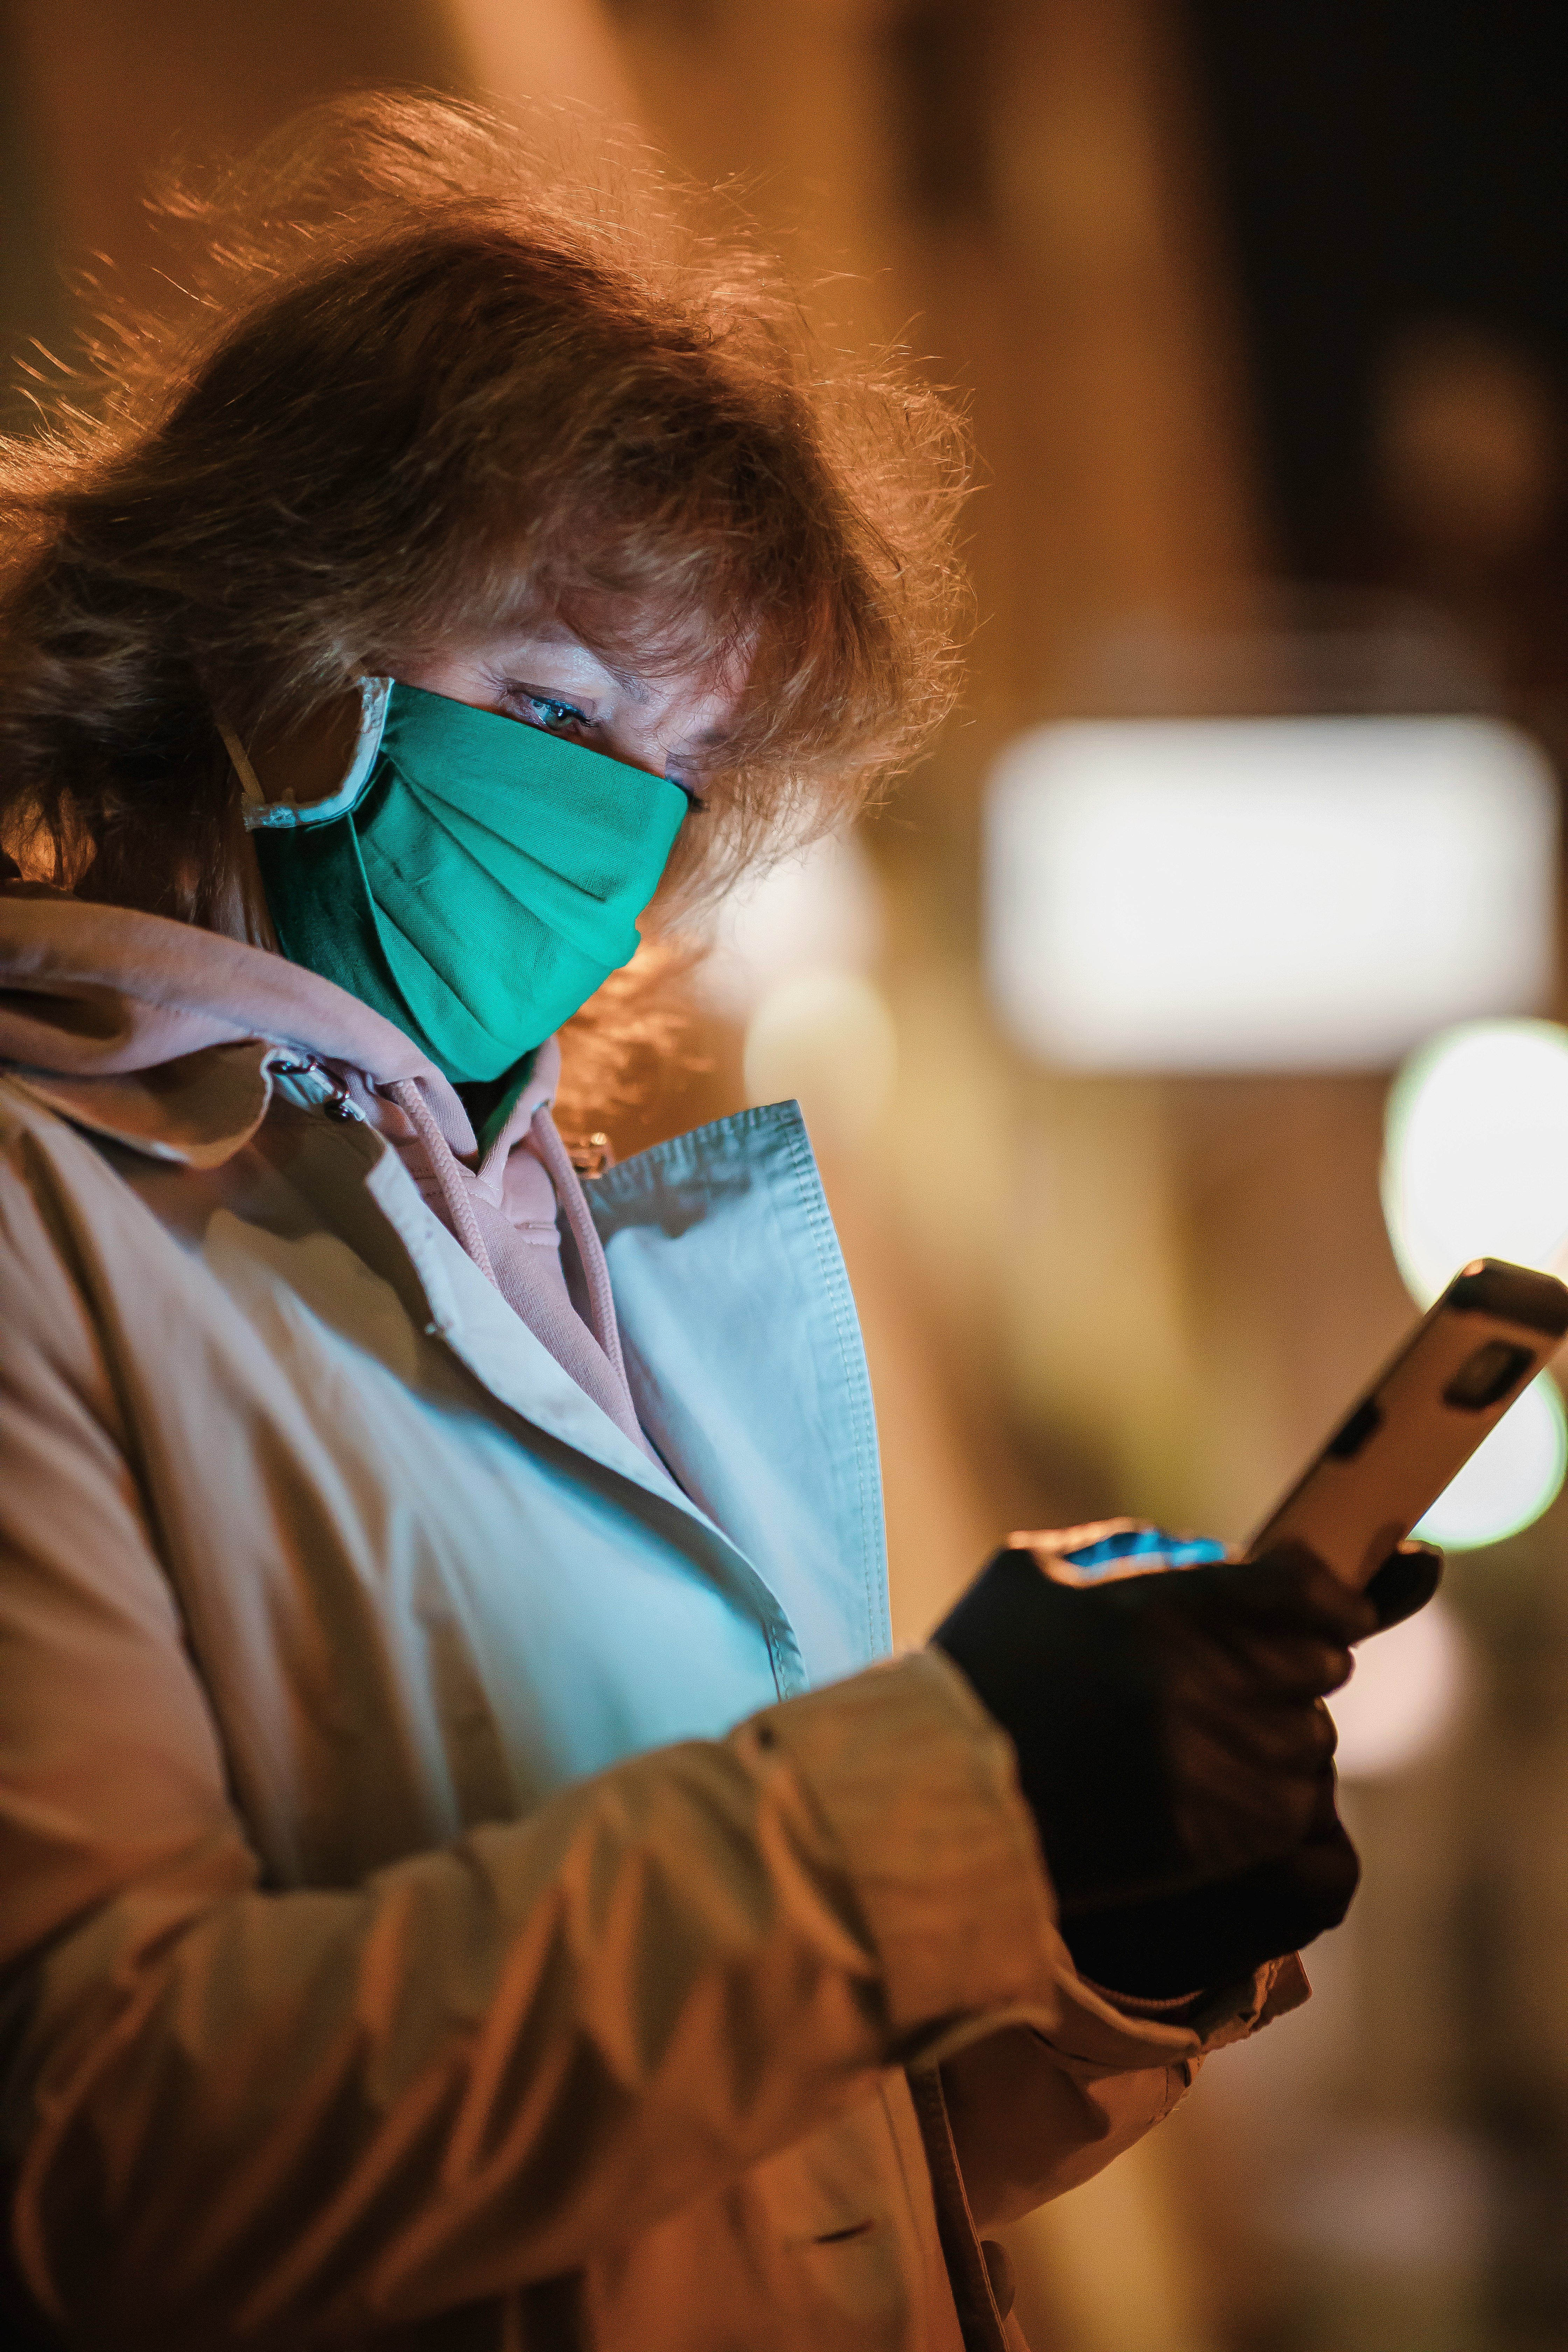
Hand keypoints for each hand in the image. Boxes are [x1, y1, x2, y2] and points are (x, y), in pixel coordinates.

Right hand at [932, 1524, 1440, 1991]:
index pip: (1302, 1591)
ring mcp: (1208, 1765)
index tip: (1346, 1609)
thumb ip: (1119, 1551)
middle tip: (1246, 1679)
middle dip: (1294, 1666)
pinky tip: (1210, 1793)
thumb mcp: (1029, 1577)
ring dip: (1278, 1737)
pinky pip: (1291, 1810)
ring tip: (1210, 1741)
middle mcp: (1193, 1684)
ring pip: (1310, 1741)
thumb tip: (1197, 1553)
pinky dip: (1267, 1798)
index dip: (1336, 1598)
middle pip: (1319, 1665)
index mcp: (1153, 1609)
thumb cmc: (979, 1679)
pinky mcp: (1214, 1838)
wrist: (938, 1806)